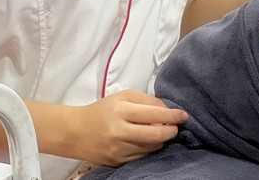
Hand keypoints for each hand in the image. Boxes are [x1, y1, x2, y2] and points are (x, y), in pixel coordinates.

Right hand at [67, 90, 186, 165]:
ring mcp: (118, 149)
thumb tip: (166, 110)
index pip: (154, 113)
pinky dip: (149, 148)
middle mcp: (119, 131)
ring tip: (160, 131)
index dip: (172, 115)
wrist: (75, 132)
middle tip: (176, 127)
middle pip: (155, 135)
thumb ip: (146, 101)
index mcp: (121, 110)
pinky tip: (147, 140)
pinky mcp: (117, 161)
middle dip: (171, 131)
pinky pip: (142, 156)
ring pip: (151, 147)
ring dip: (161, 139)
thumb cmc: (102, 110)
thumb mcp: (122, 97)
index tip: (183, 115)